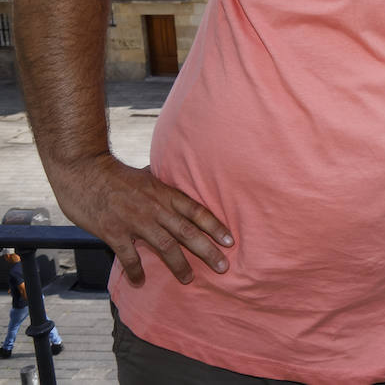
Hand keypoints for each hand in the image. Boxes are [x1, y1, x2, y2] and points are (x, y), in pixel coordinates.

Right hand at [48, 154, 232, 285]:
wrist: (85, 171)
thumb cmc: (117, 175)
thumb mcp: (148, 177)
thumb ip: (163, 189)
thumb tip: (178, 190)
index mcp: (165, 194)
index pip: (197, 211)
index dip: (215, 226)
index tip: (230, 241)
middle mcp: (155, 208)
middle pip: (187, 232)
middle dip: (207, 251)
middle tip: (223, 267)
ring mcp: (135, 221)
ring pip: (164, 246)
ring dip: (178, 265)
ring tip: (189, 279)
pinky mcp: (114, 232)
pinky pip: (129, 256)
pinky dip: (135, 270)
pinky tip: (140, 282)